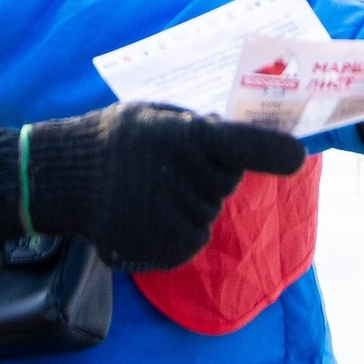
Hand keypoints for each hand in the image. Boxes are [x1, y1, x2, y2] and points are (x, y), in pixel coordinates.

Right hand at [19, 103, 306, 270]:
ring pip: (209, 211)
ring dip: (191, 203)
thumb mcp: (155, 115)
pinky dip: (180, 230)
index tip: (297, 158)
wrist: (65, 180)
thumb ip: (197, 126)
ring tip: (149, 191)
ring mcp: (174, 217)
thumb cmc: (116, 140)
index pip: (240, 145)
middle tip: (169, 165)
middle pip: (227, 180)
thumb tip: (237, 132)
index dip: (273, 153)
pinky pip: (194, 238)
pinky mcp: (166, 248)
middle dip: (211, 173)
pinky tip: (148, 215)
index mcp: (183, 137)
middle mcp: (183, 178)